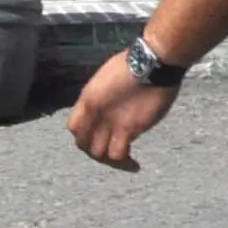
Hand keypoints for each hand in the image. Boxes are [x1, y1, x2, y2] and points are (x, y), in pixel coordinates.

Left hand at [66, 51, 177, 171]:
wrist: (152, 63)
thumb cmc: (136, 64)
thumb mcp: (109, 79)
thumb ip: (106, 96)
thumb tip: (114, 106)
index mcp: (87, 99)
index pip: (74, 127)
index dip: (84, 136)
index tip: (99, 138)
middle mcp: (94, 113)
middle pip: (83, 143)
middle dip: (95, 152)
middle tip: (111, 156)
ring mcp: (109, 122)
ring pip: (98, 153)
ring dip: (109, 160)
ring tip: (125, 162)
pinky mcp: (127, 128)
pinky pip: (118, 153)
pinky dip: (125, 163)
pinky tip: (135, 164)